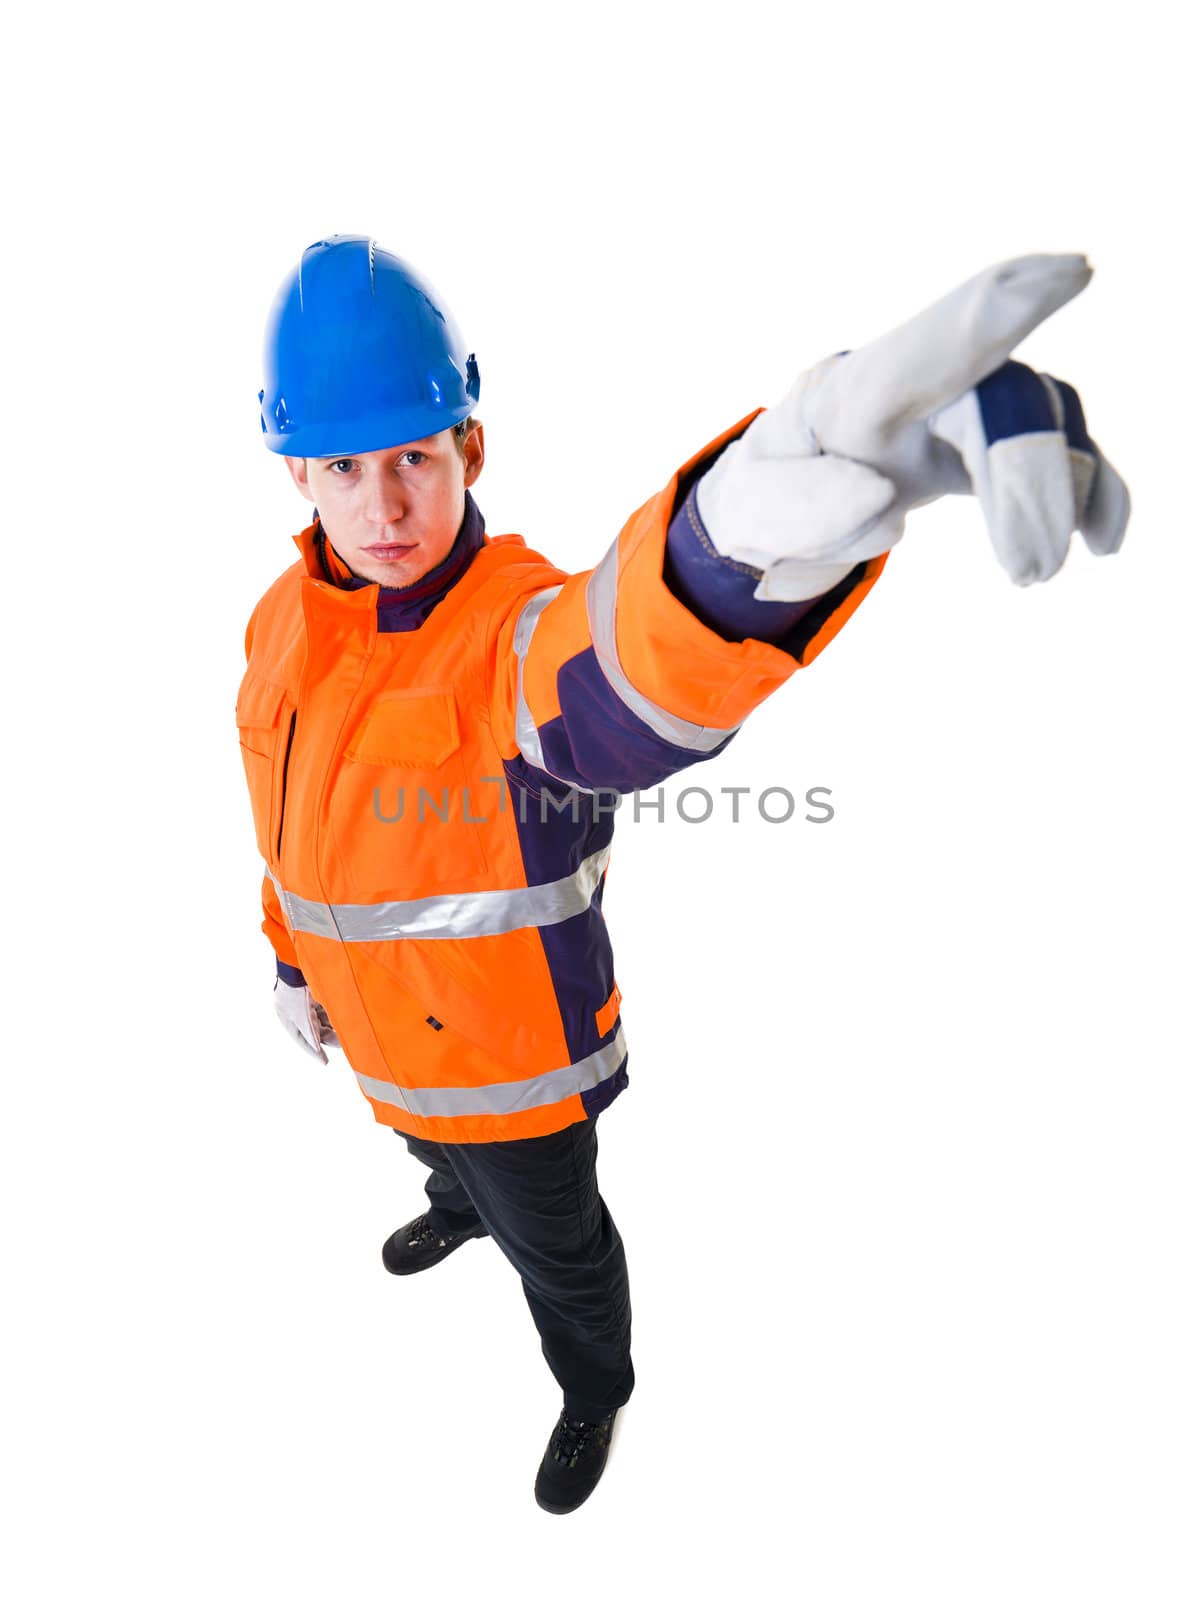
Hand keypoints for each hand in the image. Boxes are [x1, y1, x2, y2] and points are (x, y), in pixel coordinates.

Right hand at [273, 977, 340, 1062]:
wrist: (297, 965)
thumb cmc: (295, 990)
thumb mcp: (303, 1016)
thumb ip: (310, 1033)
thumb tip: (316, 1047)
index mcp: (287, 1017)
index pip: (303, 1039)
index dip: (313, 1052)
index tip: (325, 1063)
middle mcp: (296, 1009)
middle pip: (314, 1029)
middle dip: (328, 1037)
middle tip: (343, 1044)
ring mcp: (307, 999)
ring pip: (322, 1018)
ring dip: (332, 1026)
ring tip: (345, 1032)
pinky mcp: (316, 990)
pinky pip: (327, 1007)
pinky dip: (334, 1013)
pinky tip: (344, 1017)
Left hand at [697, 254, 1129, 596]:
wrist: (782, 506)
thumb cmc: (767, 503)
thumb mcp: (757, 514)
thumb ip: (806, 508)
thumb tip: (880, 500)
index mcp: (858, 390)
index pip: (937, 342)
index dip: (1003, 310)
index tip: (1073, 272)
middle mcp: (922, 382)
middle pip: (1003, 400)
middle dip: (1029, 478)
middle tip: (1031, 570)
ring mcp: (963, 404)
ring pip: (1040, 423)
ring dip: (1056, 495)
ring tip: (1034, 573)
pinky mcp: (990, 439)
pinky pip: (1057, 450)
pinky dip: (1085, 488)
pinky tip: (1103, 538)